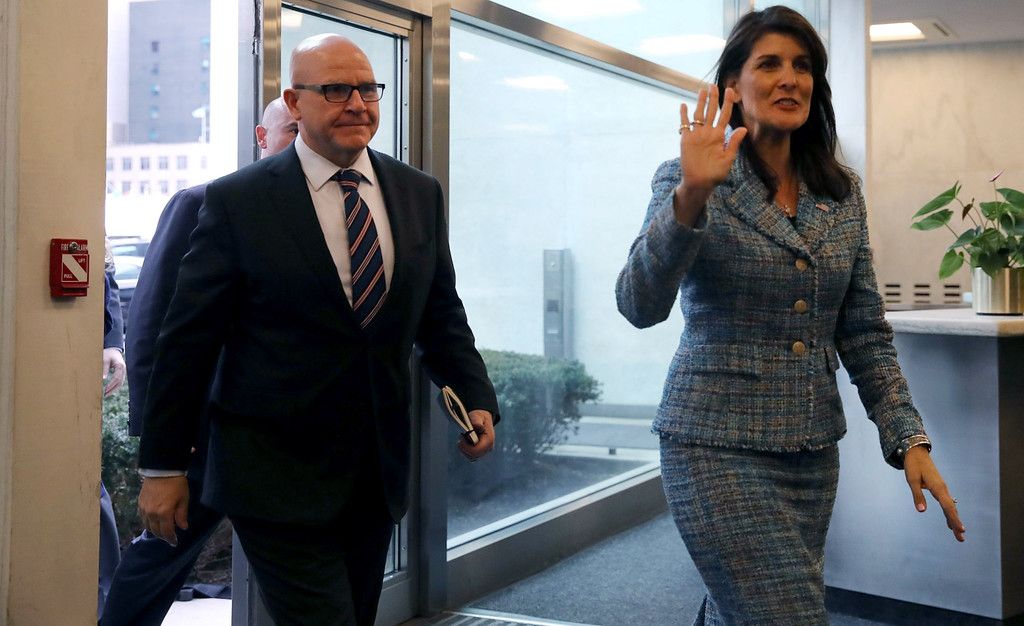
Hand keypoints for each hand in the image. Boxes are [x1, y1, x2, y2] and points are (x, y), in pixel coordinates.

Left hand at [102, 347, 125, 396]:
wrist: (113, 350)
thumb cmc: (108, 354)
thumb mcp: (105, 359)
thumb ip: (104, 368)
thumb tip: (104, 378)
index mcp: (120, 366)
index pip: (117, 378)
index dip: (111, 385)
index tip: (105, 390)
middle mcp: (123, 370)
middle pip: (120, 382)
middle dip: (112, 389)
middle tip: (105, 395)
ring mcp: (123, 372)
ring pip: (120, 383)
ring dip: (114, 389)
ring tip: (106, 394)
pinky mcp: (121, 373)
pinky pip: (119, 381)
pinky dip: (115, 386)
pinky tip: (109, 390)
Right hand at [137, 475, 189, 545]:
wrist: (162, 470)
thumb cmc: (176, 484)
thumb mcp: (183, 499)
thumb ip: (182, 515)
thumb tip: (183, 527)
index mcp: (164, 513)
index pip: (166, 532)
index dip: (170, 539)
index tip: (174, 543)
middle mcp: (152, 514)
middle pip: (156, 531)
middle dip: (163, 536)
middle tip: (169, 538)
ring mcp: (144, 509)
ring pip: (147, 526)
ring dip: (155, 530)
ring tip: (162, 531)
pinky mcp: (139, 504)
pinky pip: (143, 518)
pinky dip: (148, 523)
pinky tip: (154, 522)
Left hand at [458, 409, 494, 461]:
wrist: (482, 419)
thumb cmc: (479, 417)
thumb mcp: (477, 416)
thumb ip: (476, 420)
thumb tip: (477, 426)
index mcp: (489, 440)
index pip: (475, 451)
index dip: (466, 446)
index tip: (461, 436)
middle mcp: (488, 448)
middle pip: (472, 455)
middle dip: (464, 447)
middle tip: (461, 436)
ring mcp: (485, 451)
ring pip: (471, 457)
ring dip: (464, 448)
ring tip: (464, 438)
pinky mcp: (480, 452)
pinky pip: (470, 456)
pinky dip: (465, 450)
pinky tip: (465, 442)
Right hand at [673, 86, 747, 224]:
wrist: (700, 182)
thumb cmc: (715, 174)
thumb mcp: (728, 159)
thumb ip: (733, 143)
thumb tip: (744, 128)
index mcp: (719, 136)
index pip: (724, 115)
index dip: (727, 103)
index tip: (731, 91)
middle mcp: (708, 133)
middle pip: (711, 111)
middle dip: (713, 98)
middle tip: (714, 85)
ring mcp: (697, 135)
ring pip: (698, 115)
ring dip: (700, 102)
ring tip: (702, 90)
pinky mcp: (686, 140)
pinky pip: (684, 125)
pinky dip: (683, 115)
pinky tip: (683, 106)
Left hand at [903, 446, 964, 541]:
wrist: (917, 453)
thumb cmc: (913, 466)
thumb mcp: (912, 480)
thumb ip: (917, 495)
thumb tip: (922, 511)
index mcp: (938, 487)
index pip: (947, 506)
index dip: (954, 519)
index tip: (960, 530)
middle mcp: (943, 489)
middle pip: (951, 509)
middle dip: (956, 524)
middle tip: (961, 539)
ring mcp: (942, 489)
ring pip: (950, 507)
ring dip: (954, 520)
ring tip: (958, 534)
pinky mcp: (939, 488)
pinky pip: (946, 503)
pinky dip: (949, 513)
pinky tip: (949, 522)